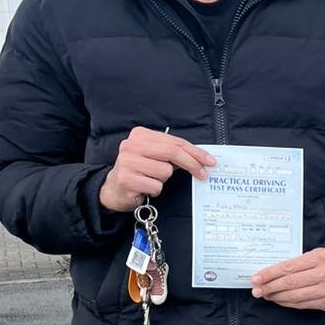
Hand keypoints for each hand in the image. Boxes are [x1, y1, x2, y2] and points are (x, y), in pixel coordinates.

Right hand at [99, 128, 215, 211]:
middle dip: (192, 164)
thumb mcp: (155, 157)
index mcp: (140, 135)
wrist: (114, 189)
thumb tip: (201, 158)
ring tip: (151, 180)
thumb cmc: (139, 172)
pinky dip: (155, 190)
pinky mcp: (126, 179)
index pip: (174, 142)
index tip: (210, 161)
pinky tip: (145, 188)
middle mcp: (131, 145)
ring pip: (165, 171)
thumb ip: (173, 153)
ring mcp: (127, 161)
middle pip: (172, 152)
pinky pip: (156, 186)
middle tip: (203, 174)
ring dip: (163, 180)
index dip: (195, 152)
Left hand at [251, 249, 324, 310]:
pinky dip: (288, 303)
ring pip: (295, 296)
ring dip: (277, 297)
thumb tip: (272, 273)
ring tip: (266, 295)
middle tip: (257, 290)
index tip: (257, 278)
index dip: (270, 274)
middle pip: (290, 282)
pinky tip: (279, 300)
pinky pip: (302, 304)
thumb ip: (298, 262)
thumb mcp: (316, 254)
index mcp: (319, 257)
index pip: (289, 267)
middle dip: (270, 287)